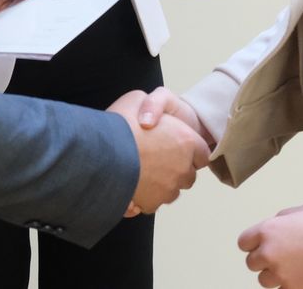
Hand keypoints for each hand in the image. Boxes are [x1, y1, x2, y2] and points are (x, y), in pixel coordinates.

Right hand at [107, 90, 209, 217]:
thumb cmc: (120, 124)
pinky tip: (133, 185)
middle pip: (188, 175)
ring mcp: (169, 188)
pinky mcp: (153, 204)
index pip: (202, 154)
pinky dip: (146, 197)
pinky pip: (153, 203)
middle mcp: (183, 167)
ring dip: (162, 184)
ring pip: (172, 191)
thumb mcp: (137, 98)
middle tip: (156, 160)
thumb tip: (150, 117)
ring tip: (142, 172)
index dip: (190, 151)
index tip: (175, 148)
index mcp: (186, 141)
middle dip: (176, 170)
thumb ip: (152, 106)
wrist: (100, 154)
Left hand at [237, 203, 302, 288]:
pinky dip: (292, 285)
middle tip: (282, 255)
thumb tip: (275, 226)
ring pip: (266, 281)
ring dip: (276, 275)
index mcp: (268, 231)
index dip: (254, 242)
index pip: (244, 242)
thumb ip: (282, 220)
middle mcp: (270, 254)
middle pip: (252, 263)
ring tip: (295, 267)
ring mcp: (282, 276)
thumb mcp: (302, 211)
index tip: (261, 244)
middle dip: (264, 259)